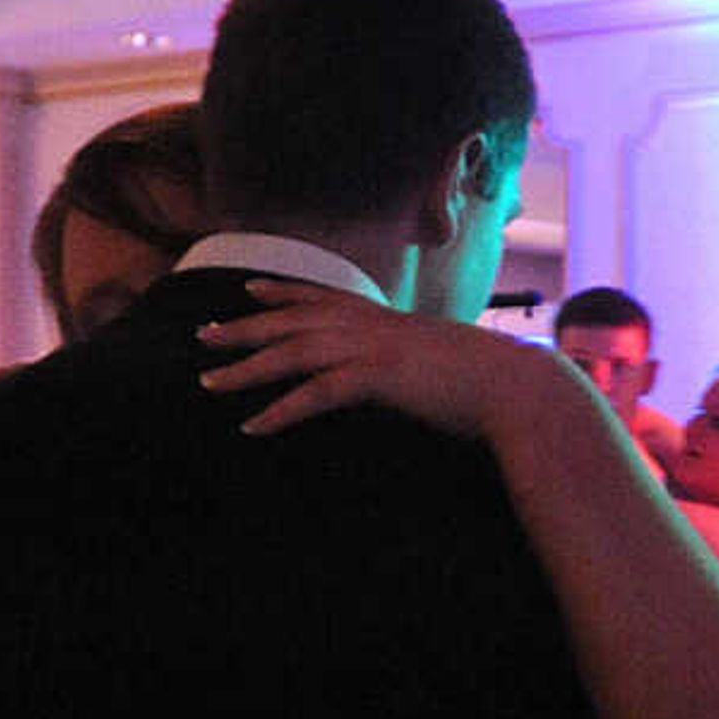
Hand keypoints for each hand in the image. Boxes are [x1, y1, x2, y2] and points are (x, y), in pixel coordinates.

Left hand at [194, 281, 558, 441]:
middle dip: (244, 328)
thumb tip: (399, 372)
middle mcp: (370, 325)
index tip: (248, 292)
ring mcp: (372, 348)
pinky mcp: (377, 378)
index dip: (281, 293)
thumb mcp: (435, 361)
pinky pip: (316, 393)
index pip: (321, 298)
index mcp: (383, 319)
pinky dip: (280, 410)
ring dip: (246, 369)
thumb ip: (408, 359)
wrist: (515, 388)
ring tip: (209, 383)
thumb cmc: (482, 383)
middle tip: (203, 337)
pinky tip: (253, 426)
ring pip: (292, 352)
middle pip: (292, 321)